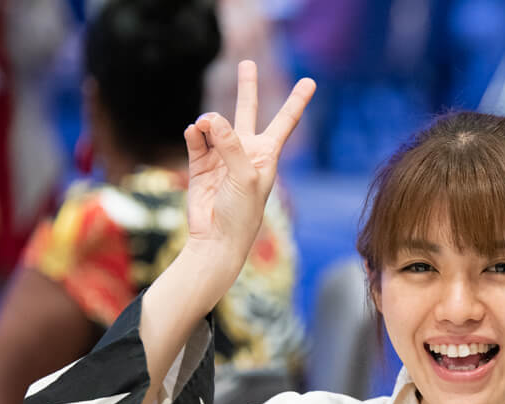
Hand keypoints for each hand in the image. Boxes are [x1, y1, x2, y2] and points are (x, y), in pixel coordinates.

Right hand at [183, 60, 314, 277]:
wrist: (217, 239)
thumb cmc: (241, 214)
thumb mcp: (245, 177)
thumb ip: (231, 145)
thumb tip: (210, 118)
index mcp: (267, 155)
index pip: (285, 121)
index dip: (297, 100)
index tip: (310, 80)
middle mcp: (245, 152)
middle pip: (247, 111)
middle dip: (247, 87)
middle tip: (247, 63)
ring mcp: (221, 157)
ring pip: (214, 124)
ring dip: (209, 121)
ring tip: (204, 125)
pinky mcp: (200, 165)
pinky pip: (195, 140)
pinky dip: (193, 134)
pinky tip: (194, 132)